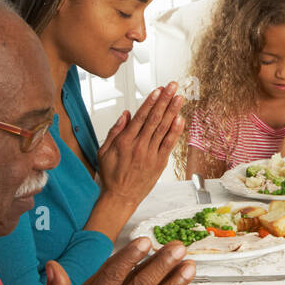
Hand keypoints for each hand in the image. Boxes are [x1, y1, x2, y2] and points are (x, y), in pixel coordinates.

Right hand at [97, 82, 184, 203]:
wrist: (120, 197)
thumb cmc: (111, 175)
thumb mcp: (103, 151)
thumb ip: (115, 131)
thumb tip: (126, 114)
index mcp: (125, 141)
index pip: (141, 117)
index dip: (151, 102)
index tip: (158, 90)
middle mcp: (139, 146)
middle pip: (154, 119)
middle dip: (165, 101)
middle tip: (173, 87)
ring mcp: (151, 154)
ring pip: (163, 129)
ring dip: (173, 111)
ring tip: (179, 98)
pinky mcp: (159, 163)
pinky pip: (169, 144)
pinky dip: (175, 131)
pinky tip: (180, 119)